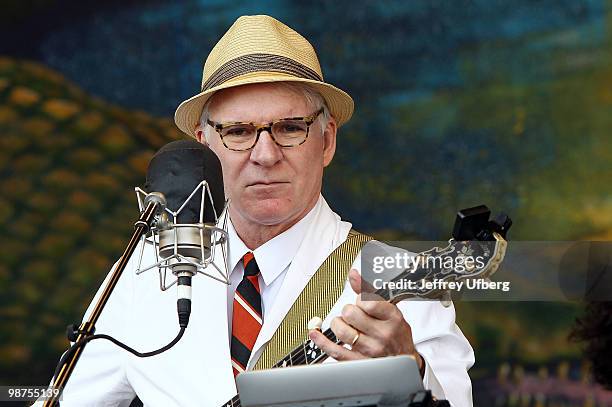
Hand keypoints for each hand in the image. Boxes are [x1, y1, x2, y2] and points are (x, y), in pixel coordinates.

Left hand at [308, 269, 423, 371]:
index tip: (362, 301)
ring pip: (341, 331)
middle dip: (348, 310)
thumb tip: (353, 274)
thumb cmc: (397, 333)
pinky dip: (322, 341)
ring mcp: (370, 350)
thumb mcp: (391, 309)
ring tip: (346, 325)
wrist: (404, 361)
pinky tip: (316, 333)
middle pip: (350, 314)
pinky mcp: (359, 362)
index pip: (368, 302)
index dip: (361, 298)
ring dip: (338, 324)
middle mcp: (382, 335)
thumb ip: (370, 291)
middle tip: (355, 314)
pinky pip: (335, 351)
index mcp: (392, 318)